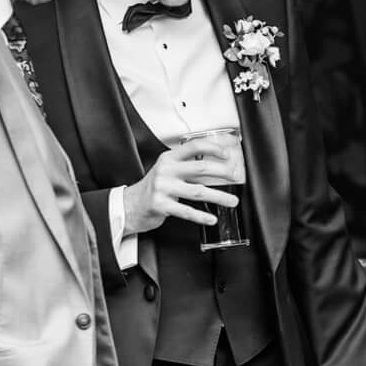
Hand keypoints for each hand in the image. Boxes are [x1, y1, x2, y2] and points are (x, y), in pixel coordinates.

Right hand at [122, 141, 238, 233]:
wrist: (130, 205)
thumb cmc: (155, 188)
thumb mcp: (168, 171)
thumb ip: (187, 167)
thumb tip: (217, 168)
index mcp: (169, 158)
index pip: (194, 147)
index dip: (213, 148)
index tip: (227, 154)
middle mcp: (166, 170)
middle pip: (200, 168)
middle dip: (222, 172)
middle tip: (235, 177)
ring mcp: (163, 188)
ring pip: (198, 191)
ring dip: (219, 197)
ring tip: (232, 201)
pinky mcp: (161, 205)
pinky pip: (186, 211)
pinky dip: (201, 216)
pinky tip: (212, 218)